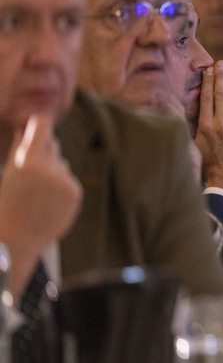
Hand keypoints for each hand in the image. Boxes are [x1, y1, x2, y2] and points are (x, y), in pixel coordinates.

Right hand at [0, 115, 82, 294]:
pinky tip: (47, 202)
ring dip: (53, 171)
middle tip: (31, 172)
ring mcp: (65, 181)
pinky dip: (61, 187)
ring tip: (37, 193)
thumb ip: (18, 149)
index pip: (42, 125)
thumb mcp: (8, 174)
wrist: (16, 238)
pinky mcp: (75, 193)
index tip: (37, 124)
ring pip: (62, 164)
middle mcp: (50, 168)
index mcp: (28, 161)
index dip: (39, 124)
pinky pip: (69, 180)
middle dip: (43, 151)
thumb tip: (25, 129)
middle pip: (53, 144)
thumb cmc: (6, 205)